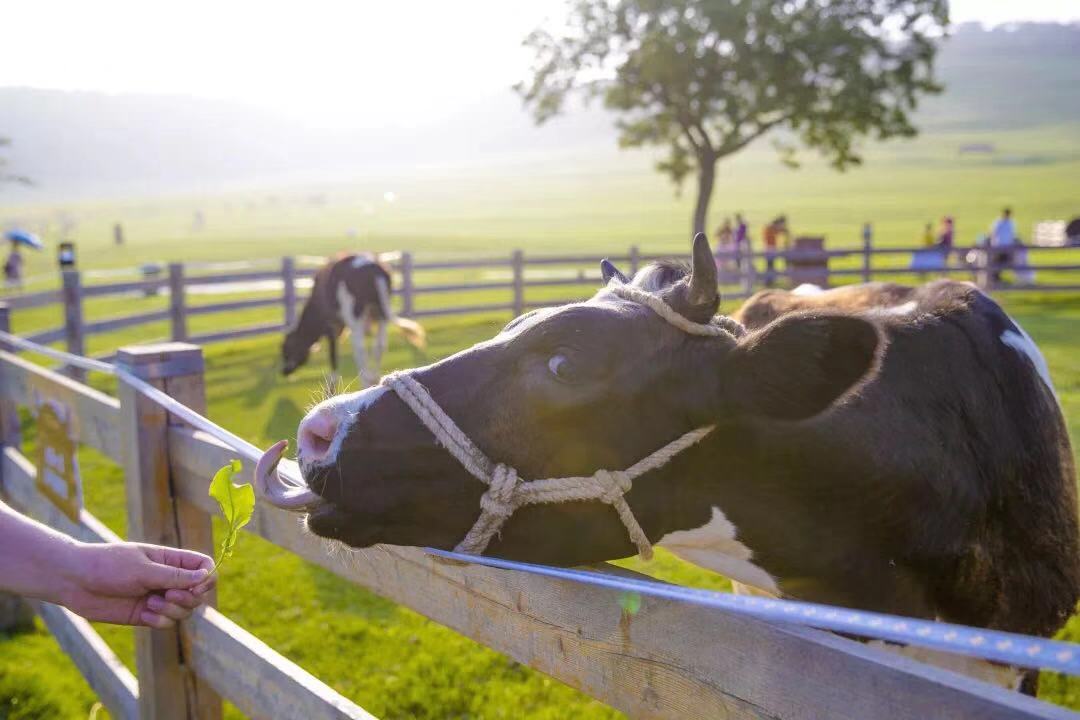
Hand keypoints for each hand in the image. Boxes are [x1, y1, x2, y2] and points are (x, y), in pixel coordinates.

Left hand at [57, 542, 215, 627]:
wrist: (75, 582)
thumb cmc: (108, 566)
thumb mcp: (144, 569)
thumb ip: (175, 576)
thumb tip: (206, 576)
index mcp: (171, 559)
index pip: (203, 566)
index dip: (207, 578)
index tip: (196, 586)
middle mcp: (168, 579)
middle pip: (198, 593)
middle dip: (188, 598)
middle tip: (168, 596)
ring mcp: (158, 597)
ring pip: (184, 610)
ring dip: (172, 610)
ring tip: (151, 605)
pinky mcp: (146, 615)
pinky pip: (166, 623)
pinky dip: (159, 621)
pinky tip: (143, 614)